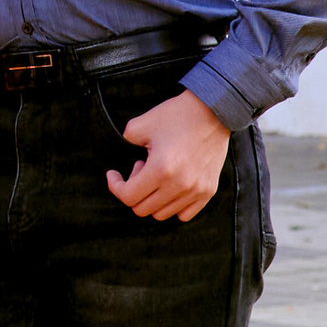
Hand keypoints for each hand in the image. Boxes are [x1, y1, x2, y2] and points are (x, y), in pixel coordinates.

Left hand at [106, 90, 231, 222]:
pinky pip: (184, 214)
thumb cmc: (176, 116)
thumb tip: (122, 162)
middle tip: (140, 168)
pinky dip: (172, 205)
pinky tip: (171, 185)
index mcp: (160, 169)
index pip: (128, 197)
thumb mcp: (140, 125)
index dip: (115, 186)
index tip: (113, 175)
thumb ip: (125, 143)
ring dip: (153, 197)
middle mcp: (179, 185)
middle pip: (143, 209)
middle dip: (133, 190)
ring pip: (162, 214)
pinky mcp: (208, 191)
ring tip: (157, 174)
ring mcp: (196, 191)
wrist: (213, 111)